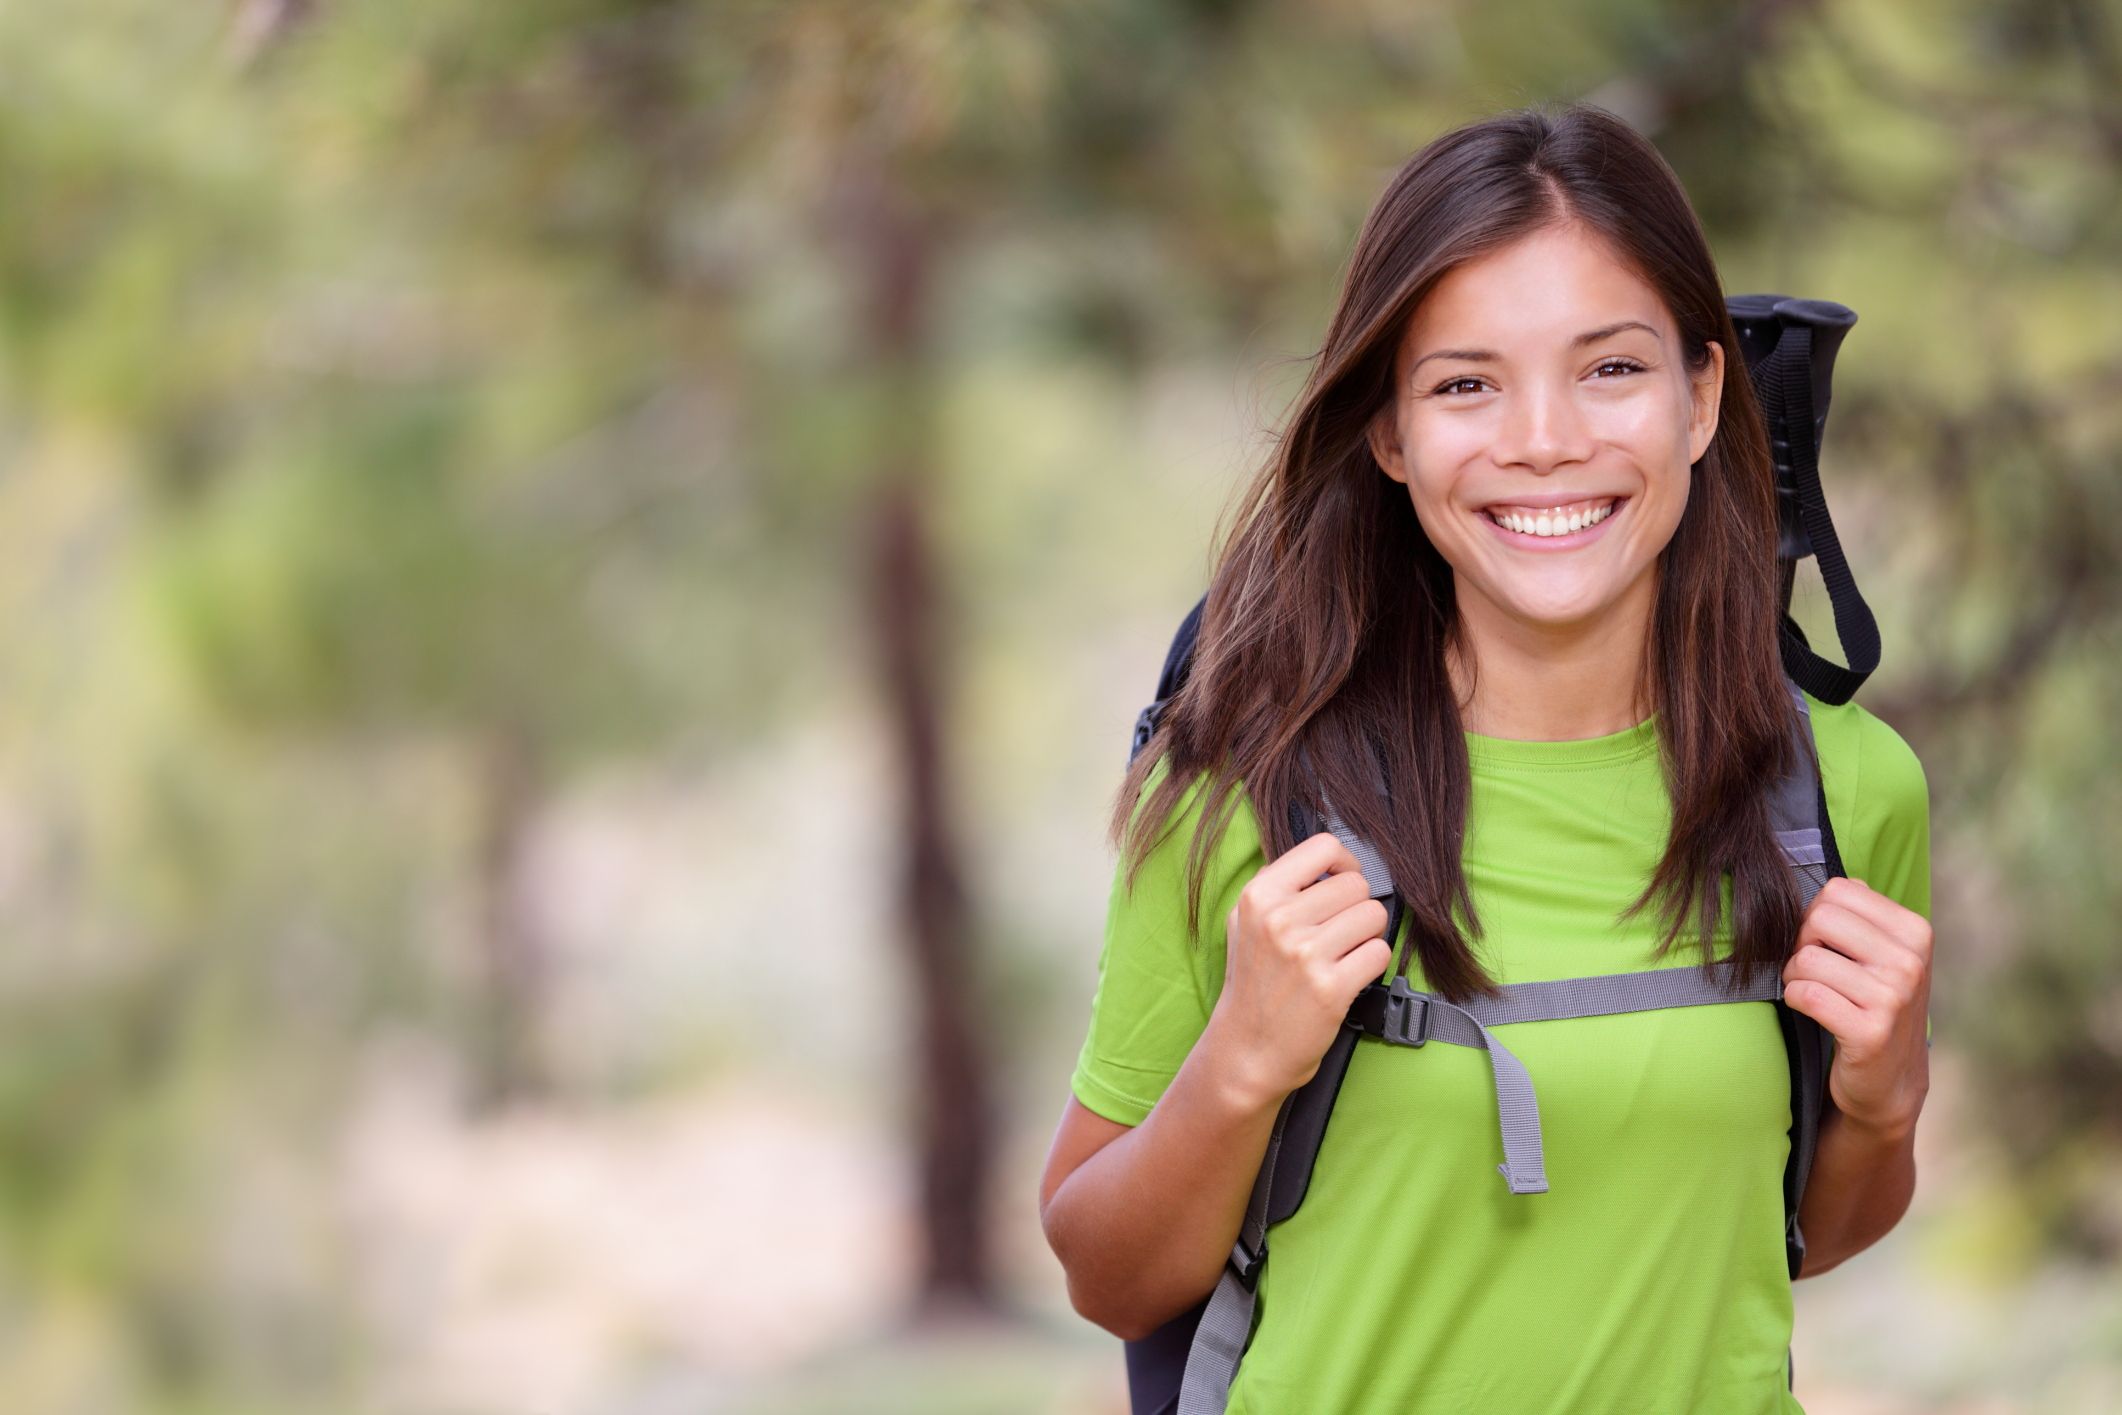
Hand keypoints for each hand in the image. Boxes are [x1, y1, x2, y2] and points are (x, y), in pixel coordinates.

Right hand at [1205, 833, 1393, 1105]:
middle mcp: (1279, 920)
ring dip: (1367, 937)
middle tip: (1340, 934)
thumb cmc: (1252, 984)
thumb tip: (1327, 860)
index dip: (1345, 864)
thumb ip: (1278, 886)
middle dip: (1356, 909)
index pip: (1324, 847)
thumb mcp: (1244, 922)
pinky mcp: (1331, 988)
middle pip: (1356, 885)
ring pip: (1374, 916)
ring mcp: (1305, 954)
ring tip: (1343, 955)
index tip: (1342, 885)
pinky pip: (1379, 953)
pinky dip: (1372, 965)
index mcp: (1259, 896)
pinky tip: (1349, 976)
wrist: (1248, 1049)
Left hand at [1781, 876, 1932, 1140]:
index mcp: (1915, 931)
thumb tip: (1839, 882)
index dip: (1816, 916)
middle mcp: (1910, 961)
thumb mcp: (1883, 954)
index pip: (1838, 891)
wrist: (1890, 1081)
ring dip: (1794, 977)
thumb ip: (1862, 915)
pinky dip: (1796, 999)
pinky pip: (1804, 994)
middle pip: (1817, 919)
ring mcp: (1893, 998)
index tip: (1826, 944)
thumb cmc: (1875, 1005)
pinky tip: (1812, 1011)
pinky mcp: (1870, 1032)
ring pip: (1805, 960)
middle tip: (1812, 970)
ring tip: (1814, 993)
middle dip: (1801, 944)